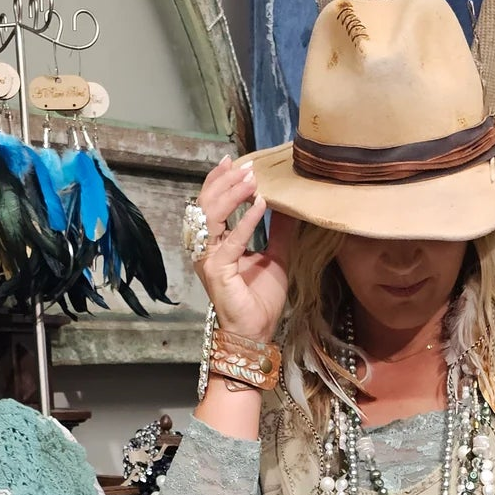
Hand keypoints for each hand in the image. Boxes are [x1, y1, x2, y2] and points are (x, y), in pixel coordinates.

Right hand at [192, 155, 295, 342]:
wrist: (257, 331)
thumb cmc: (261, 300)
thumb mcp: (276, 257)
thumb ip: (280, 232)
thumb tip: (289, 206)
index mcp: (215, 243)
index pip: (211, 204)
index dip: (220, 181)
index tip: (236, 162)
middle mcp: (206, 249)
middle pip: (206, 204)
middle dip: (226, 182)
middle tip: (248, 168)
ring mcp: (208, 260)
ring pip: (211, 216)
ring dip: (232, 194)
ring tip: (252, 181)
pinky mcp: (217, 271)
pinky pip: (230, 240)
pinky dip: (246, 221)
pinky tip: (260, 206)